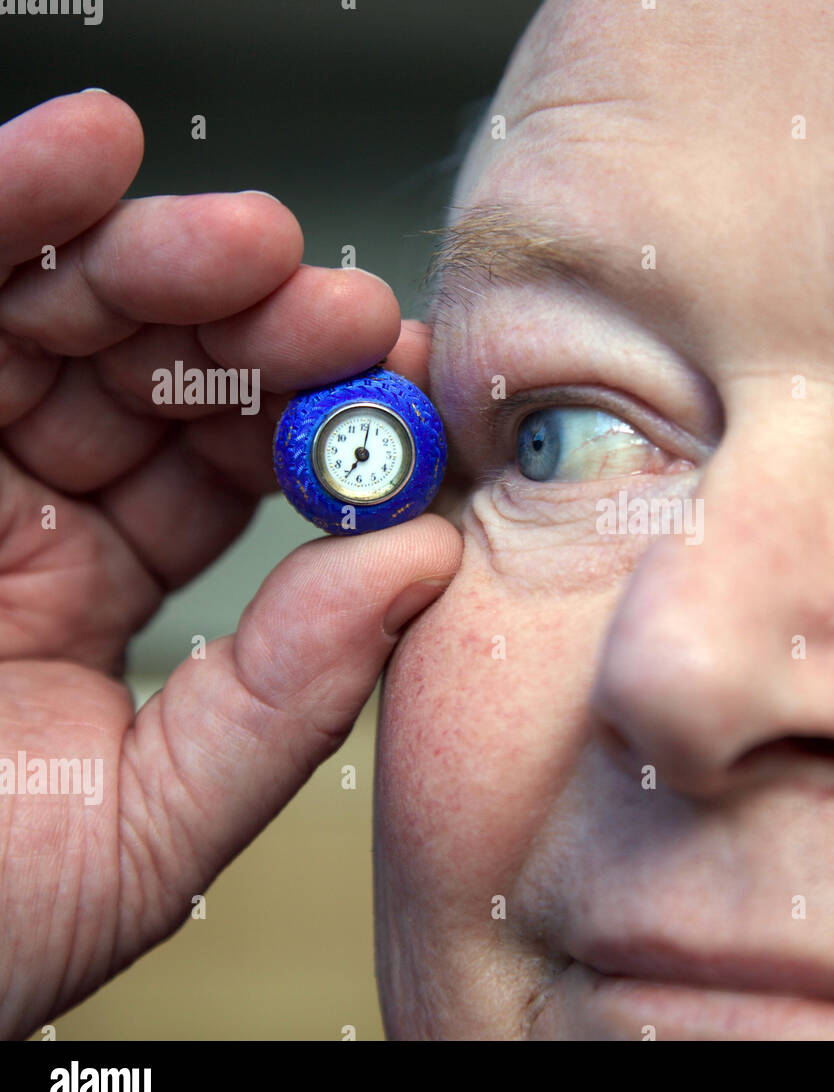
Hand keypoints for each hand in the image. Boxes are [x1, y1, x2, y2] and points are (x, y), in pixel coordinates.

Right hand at [0, 91, 460, 1037]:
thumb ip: (284, 703)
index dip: (317, 422)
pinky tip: (86, 150)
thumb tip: (424, 565)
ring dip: (156, 257)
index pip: (225, 470)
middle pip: (148, 373)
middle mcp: (11, 507)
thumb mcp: (141, 831)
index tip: (403, 386)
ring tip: (252, 244)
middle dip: (254, 328)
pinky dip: (7, 208)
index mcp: (91, 594)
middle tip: (343, 310)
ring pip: (48, 311)